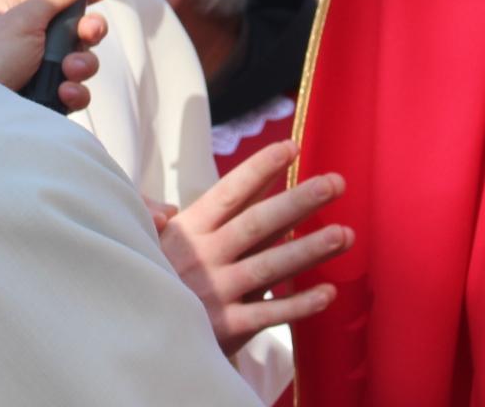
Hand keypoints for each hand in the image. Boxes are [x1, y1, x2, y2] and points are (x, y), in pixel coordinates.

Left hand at [0, 0, 109, 112]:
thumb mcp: (22, 20)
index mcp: (7, 12)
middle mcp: (19, 39)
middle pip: (69, 28)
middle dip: (85, 33)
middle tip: (90, 33)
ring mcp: (31, 69)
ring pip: (75, 59)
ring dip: (81, 64)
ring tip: (70, 70)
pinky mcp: (41, 96)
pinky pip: (71, 88)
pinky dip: (74, 91)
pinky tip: (65, 92)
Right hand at [158, 139, 352, 354]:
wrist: (140, 336)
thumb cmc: (154, 277)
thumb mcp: (146, 241)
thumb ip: (156, 216)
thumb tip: (169, 210)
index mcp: (189, 230)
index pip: (230, 192)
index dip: (260, 169)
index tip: (291, 148)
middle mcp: (204, 257)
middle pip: (258, 224)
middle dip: (299, 201)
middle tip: (336, 182)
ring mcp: (215, 293)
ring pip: (270, 267)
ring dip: (310, 250)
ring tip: (345, 234)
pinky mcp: (225, 328)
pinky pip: (268, 314)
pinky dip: (299, 305)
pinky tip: (328, 292)